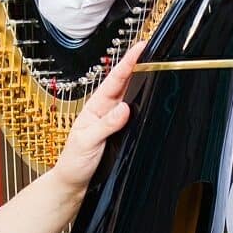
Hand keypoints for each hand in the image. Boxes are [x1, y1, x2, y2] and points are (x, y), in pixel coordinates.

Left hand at [48, 41, 141, 193]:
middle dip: (140, 66)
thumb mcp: (87, 142)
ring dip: (144, 84)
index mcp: (95, 108)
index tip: (141, 48)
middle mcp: (106, 112)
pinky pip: (136, 117)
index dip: (128, 62)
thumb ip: (105, 125)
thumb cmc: (74, 163)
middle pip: (126, 84)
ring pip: (133, 99)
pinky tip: (154, 100)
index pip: (114, 80)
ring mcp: (115, 122)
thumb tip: (124, 109)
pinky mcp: (122, 134)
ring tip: (159, 69)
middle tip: (156, 52)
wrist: (74, 184)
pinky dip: (145, 106)